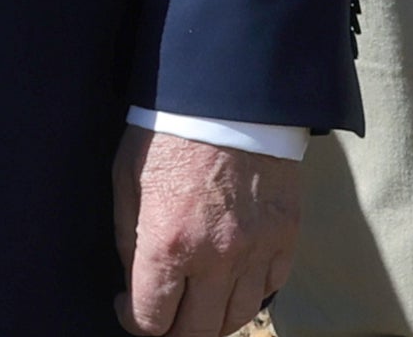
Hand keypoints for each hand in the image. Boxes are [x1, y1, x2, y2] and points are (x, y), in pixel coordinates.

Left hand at [115, 126, 300, 335]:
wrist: (227, 99)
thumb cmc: (166, 133)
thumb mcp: (126, 181)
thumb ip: (131, 240)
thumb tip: (134, 282)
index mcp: (169, 243)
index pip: (152, 319)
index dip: (134, 321)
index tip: (128, 307)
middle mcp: (216, 257)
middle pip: (197, 332)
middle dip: (173, 332)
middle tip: (162, 315)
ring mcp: (257, 252)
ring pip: (237, 318)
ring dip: (212, 320)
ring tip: (195, 302)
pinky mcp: (285, 240)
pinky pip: (269, 290)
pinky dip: (247, 294)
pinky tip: (228, 281)